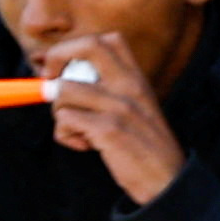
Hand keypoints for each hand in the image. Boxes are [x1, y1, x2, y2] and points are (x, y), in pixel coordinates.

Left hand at [36, 32, 186, 205]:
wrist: (167, 180)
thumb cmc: (143, 146)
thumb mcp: (135, 109)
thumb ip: (106, 91)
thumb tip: (58, 81)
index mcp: (137, 78)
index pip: (105, 40)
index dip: (74, 48)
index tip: (63, 70)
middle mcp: (131, 85)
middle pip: (86, 46)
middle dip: (56, 60)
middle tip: (52, 84)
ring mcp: (120, 105)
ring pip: (64, 90)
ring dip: (58, 113)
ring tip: (78, 130)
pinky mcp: (109, 129)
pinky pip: (64, 121)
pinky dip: (65, 135)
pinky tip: (85, 145)